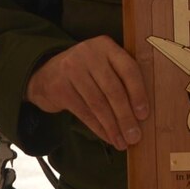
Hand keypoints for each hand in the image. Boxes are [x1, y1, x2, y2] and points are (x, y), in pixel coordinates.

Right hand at [26, 37, 149, 149]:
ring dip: (113, 127)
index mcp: (106, 46)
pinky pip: (84, 112)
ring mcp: (72, 69)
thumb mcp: (103, 64)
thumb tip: (141, 114)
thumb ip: (121, 79)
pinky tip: (108, 137)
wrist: (45, 73)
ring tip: (122, 142)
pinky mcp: (60, 87)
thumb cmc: (85, 72)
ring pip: (98, 103)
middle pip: (113, 89)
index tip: (144, 115)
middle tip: (135, 136)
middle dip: (125, 116)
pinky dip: (98, 128)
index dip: (138, 93)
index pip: (128, 69)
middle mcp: (89, 54)